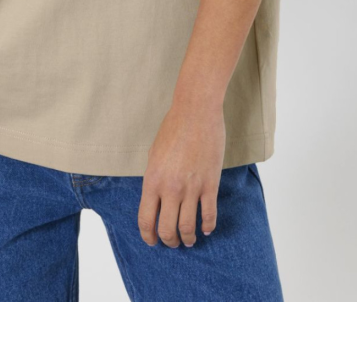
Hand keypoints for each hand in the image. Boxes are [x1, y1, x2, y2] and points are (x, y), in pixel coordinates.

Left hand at [138, 102, 225, 246]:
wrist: (195, 113)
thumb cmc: (172, 129)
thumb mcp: (154, 155)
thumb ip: (154, 180)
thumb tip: (156, 200)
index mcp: (152, 181)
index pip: (146, 220)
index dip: (148, 236)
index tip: (152, 241)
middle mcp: (170, 188)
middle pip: (167, 229)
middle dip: (169, 241)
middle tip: (173, 243)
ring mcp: (192, 188)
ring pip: (188, 227)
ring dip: (188, 238)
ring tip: (189, 240)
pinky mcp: (210, 184)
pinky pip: (209, 214)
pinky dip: (208, 226)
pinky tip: (206, 229)